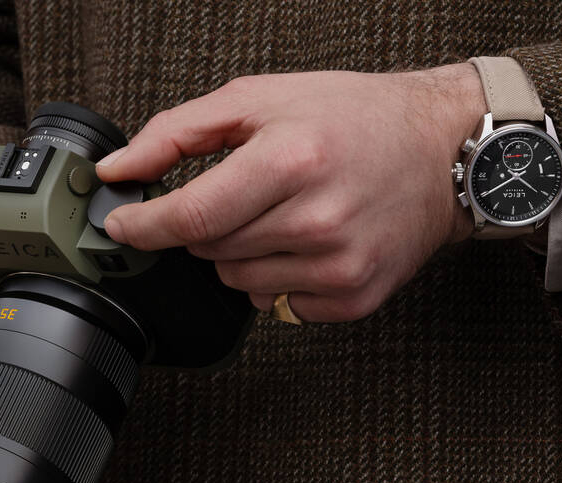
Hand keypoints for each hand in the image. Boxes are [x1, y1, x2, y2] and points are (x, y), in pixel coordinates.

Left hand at [96, 64, 485, 321]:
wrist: (441, 151)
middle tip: (247, 192)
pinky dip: (278, 278)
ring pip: (238, 282)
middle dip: (208, 225)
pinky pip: (277, 306)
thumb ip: (179, 132)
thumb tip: (120, 169)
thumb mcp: (262, 98)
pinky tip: (309, 244)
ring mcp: (339, 267)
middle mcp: (318, 220)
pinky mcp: (354, 298)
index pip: (192, 217)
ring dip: (242, 253)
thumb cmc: (354, 118)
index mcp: (292, 161)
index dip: (144, 225)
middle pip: (211, 251)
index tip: (120, 222)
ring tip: (284, 214)